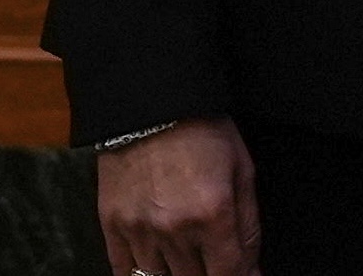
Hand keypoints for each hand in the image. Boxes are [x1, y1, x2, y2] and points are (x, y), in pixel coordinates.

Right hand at [93, 117, 256, 275]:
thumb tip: (251, 269)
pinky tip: (156, 269)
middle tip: (214, 263)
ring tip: (187, 261)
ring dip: (176, 275)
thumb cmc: (204, 131)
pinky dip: (140, 275)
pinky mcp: (112, 225)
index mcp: (213, 214)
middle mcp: (174, 229)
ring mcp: (139, 230)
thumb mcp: (242, 170)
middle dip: (209, 275)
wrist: (151, 103)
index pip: (228, 273)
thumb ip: (248, 226)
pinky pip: (123, 271)